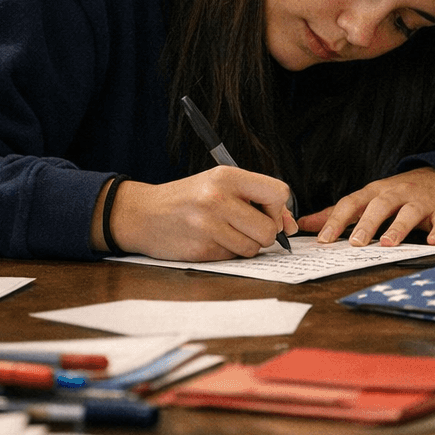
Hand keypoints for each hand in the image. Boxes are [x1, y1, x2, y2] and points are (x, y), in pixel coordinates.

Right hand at [103, 167, 297, 261]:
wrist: (144, 214)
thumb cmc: (187, 198)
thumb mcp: (219, 185)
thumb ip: (256, 200)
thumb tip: (290, 227)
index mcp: (226, 176)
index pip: (278, 192)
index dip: (278, 208)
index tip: (265, 211)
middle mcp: (218, 199)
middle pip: (269, 229)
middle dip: (264, 233)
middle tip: (245, 226)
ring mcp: (208, 226)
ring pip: (254, 248)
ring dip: (245, 245)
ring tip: (224, 232)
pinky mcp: (201, 250)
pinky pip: (233, 258)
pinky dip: (227, 253)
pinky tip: (210, 241)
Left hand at [296, 166, 434, 246]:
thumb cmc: (400, 192)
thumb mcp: (370, 198)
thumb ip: (339, 213)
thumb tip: (305, 223)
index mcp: (375, 192)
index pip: (351, 203)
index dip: (336, 220)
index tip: (323, 239)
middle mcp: (396, 193)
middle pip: (379, 205)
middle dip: (366, 223)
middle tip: (355, 242)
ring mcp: (420, 201)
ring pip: (408, 212)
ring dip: (398, 227)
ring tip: (387, 244)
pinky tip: (432, 242)